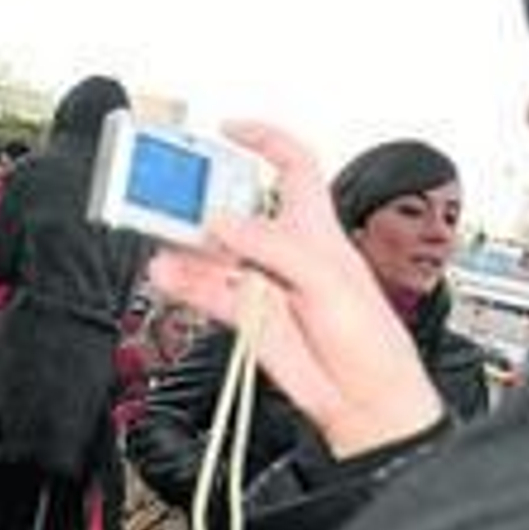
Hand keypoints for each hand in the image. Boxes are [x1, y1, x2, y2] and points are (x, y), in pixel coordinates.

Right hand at [148, 121, 443, 457]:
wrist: (365, 402)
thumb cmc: (372, 341)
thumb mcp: (330, 279)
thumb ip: (274, 245)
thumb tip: (222, 222)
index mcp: (316, 228)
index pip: (292, 166)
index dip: (263, 140)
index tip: (228, 128)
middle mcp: (284, 250)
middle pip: (234, 210)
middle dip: (201, 198)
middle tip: (167, 195)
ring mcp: (262, 284)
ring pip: (213, 253)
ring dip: (183, 244)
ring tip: (156, 236)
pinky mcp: (246, 318)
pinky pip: (207, 291)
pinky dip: (183, 282)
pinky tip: (166, 274)